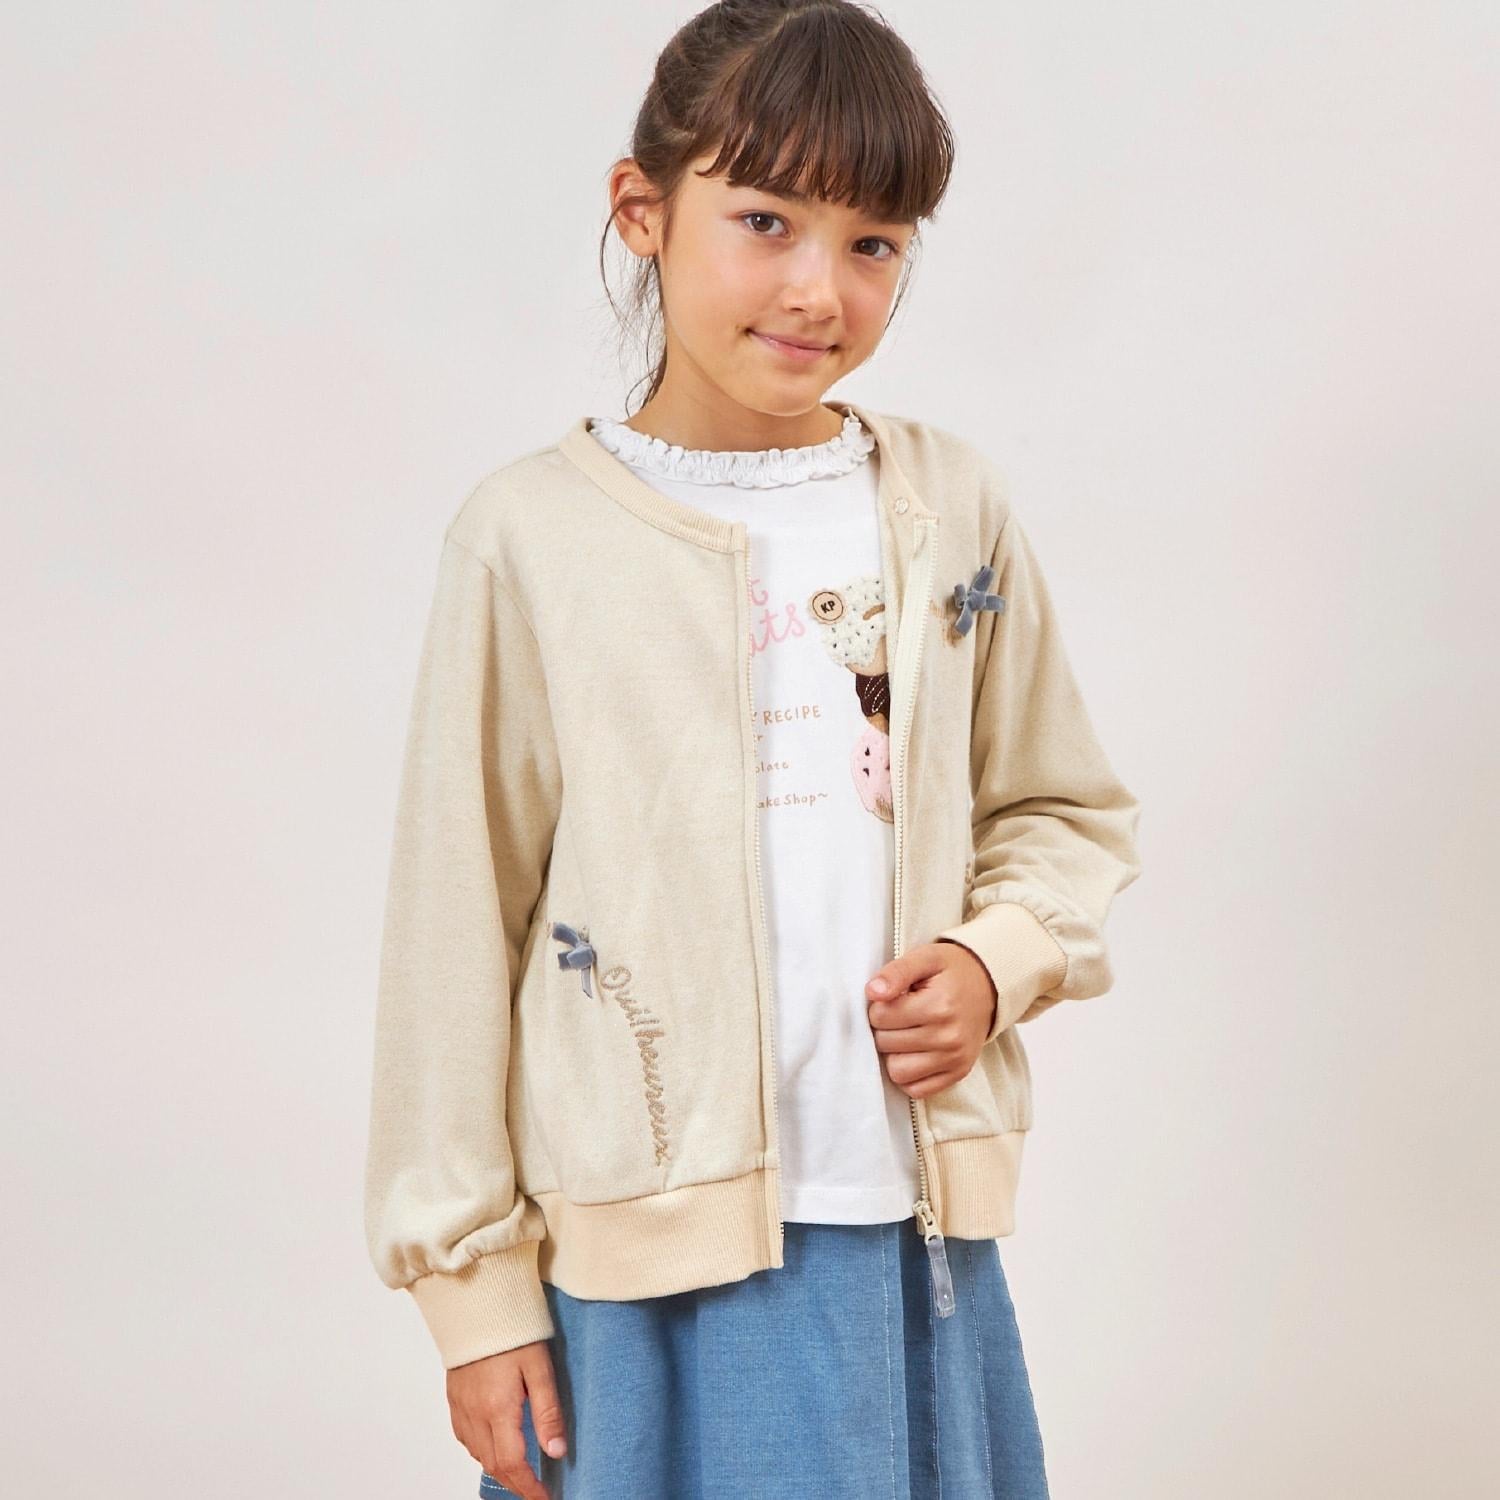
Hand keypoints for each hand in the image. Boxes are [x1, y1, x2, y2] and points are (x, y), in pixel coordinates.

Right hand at [448, 1340, 567, 1499]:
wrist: (478, 1303)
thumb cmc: (513, 1330)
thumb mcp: (540, 1368)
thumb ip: (548, 1411)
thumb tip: (557, 1451)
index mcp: (498, 1409)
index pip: (512, 1464)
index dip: (529, 1488)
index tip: (544, 1498)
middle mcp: (474, 1413)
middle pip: (493, 1465)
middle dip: (515, 1483)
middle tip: (535, 1490)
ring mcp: (460, 1406)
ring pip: (477, 1454)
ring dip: (498, 1468)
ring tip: (520, 1471)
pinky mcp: (453, 1397)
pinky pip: (465, 1437)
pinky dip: (480, 1450)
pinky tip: (494, 1444)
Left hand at [865, 941, 997, 1097]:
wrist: (989, 985)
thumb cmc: (951, 971)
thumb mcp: (926, 958)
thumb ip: (897, 971)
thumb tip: (873, 992)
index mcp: (939, 1005)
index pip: (880, 1016)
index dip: (879, 1005)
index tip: (894, 998)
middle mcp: (949, 1037)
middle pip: (885, 1043)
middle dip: (885, 1028)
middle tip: (901, 1014)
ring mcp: (955, 1059)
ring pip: (897, 1071)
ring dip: (894, 1053)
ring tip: (907, 1033)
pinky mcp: (958, 1073)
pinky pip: (916, 1090)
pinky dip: (909, 1075)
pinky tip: (914, 1054)